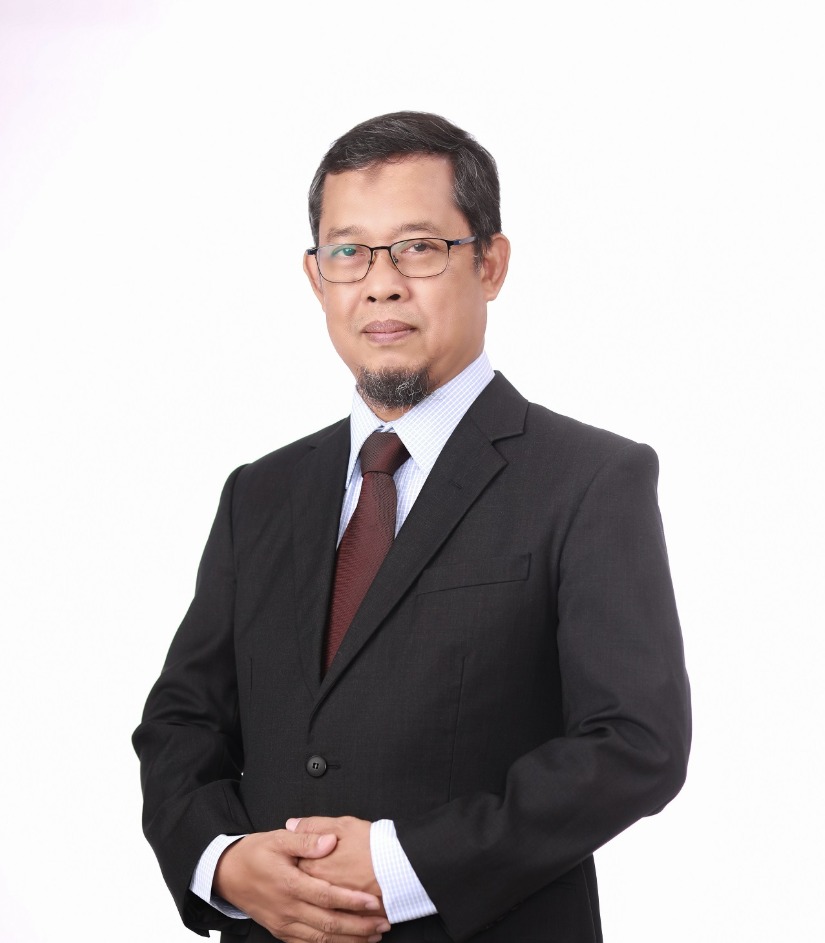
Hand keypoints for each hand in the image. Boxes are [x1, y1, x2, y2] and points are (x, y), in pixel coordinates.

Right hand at [213, 829, 389, 942]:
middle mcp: (288, 909)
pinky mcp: (281, 932)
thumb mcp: (278, 838)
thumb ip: (306, 839)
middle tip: (383, 924)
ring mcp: (284, 924)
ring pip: (321, 939)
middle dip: (359, 926)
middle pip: (329, 923)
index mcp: (290, 884)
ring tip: (373, 936)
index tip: (374, 902)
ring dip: (350, 940)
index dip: (352, 901)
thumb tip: (330, 841)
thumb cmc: (255, 853)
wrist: (227, 875)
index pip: (327, 896)